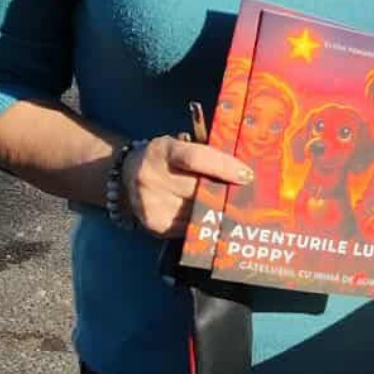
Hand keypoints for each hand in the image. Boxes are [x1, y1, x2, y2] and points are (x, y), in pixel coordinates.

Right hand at [128, 135, 253, 238]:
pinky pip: (191, 227)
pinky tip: (210, 217)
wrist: (125, 174)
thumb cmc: (165, 158)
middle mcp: (152, 177)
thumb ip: (207, 155)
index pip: (196, 158)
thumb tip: (244, 172)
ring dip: (219, 211)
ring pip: (199, 212)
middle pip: (200, 190)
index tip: (247, 175)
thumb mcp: (180, 146)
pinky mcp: (154, 225)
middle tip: (248, 196)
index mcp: (163, 151)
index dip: (224, 167)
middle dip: (227, 194)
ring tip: (233, 207)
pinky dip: (204, 222)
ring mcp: (151, 203)